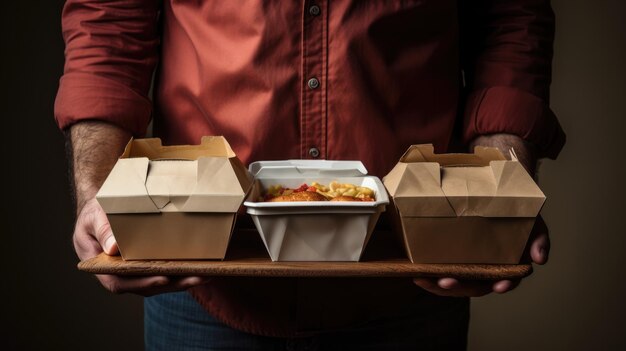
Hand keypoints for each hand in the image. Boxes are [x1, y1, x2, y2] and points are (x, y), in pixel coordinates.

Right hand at [74, 198, 209, 295]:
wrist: (101, 208)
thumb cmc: (94, 212)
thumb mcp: (93, 217)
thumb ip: (102, 230)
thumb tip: (113, 248)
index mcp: (101, 266)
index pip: (119, 282)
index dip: (141, 283)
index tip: (162, 279)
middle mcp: (118, 272)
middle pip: (145, 286)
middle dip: (171, 284)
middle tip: (194, 278)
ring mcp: (134, 270)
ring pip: (158, 281)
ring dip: (181, 280)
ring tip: (204, 275)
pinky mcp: (147, 263)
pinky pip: (164, 271)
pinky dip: (181, 271)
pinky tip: (200, 267)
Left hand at [413, 216, 548, 296]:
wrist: (497, 195)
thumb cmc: (515, 211)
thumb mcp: (533, 221)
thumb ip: (539, 238)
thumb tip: (539, 259)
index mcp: (506, 265)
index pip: (507, 279)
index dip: (504, 284)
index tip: (499, 285)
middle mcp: (486, 269)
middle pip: (475, 285)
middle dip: (461, 287)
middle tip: (446, 281)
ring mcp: (468, 266)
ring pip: (455, 283)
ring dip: (438, 285)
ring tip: (424, 279)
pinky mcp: (451, 259)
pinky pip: (440, 272)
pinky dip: (429, 275)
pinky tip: (417, 273)